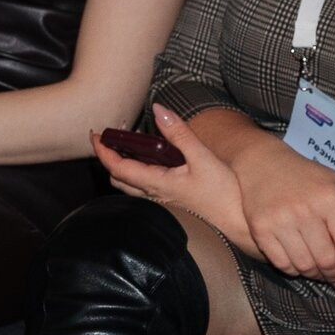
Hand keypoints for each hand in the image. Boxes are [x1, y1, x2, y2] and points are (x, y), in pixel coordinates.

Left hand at [95, 104, 253, 246]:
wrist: (240, 223)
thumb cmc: (224, 194)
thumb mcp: (203, 157)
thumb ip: (179, 133)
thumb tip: (159, 111)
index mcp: (157, 183)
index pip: (118, 168)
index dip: (103, 151)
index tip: (95, 135)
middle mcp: (155, 195)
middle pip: (119, 178)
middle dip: (109, 157)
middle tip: (109, 138)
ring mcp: (163, 201)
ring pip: (131, 186)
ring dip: (122, 166)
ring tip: (126, 146)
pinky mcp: (173, 202)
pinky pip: (144, 189)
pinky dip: (138, 173)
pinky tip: (152, 162)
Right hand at [217, 110, 334, 287]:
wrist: (262, 162)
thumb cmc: (308, 176)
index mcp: (330, 200)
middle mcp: (305, 210)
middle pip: (327, 260)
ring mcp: (280, 220)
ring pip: (304, 264)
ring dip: (315, 275)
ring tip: (319, 274)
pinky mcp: (260, 228)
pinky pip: (281, 262)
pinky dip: (293, 270)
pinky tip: (299, 266)